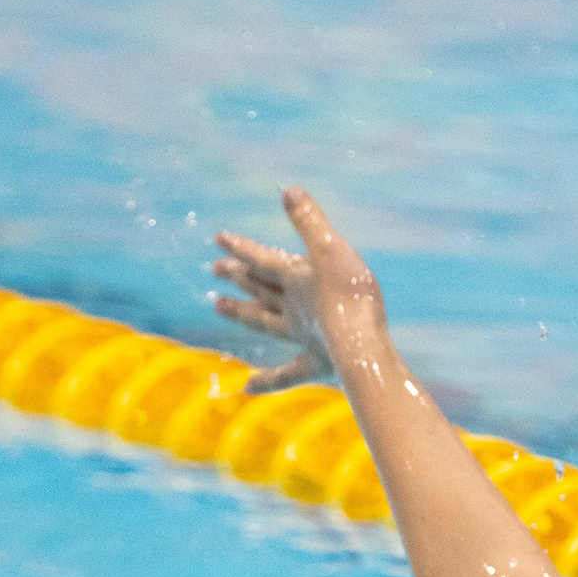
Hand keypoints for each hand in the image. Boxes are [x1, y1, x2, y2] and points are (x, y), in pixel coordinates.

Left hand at [211, 187, 387, 393]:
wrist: (362, 344)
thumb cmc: (350, 295)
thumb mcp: (331, 250)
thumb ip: (310, 222)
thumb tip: (287, 189)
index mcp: (296, 279)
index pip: (262, 259)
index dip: (240, 248)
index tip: (218, 239)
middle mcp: (293, 306)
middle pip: (259, 288)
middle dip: (238, 276)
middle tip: (215, 270)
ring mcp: (302, 335)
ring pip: (264, 322)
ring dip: (242, 312)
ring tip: (218, 306)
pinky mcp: (316, 362)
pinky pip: (286, 374)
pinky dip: (266, 381)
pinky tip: (246, 387)